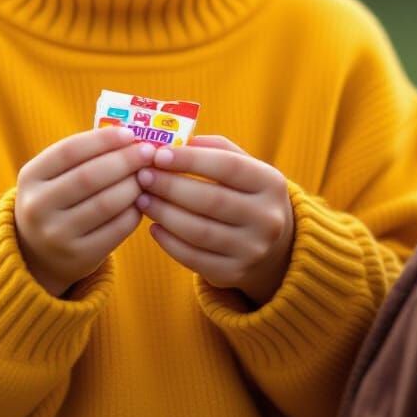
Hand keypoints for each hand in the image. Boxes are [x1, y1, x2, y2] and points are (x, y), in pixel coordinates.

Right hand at [15, 128, 155, 296]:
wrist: (40, 254)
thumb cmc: (57, 199)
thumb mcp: (55, 175)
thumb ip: (84, 155)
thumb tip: (130, 136)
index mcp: (30, 177)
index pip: (69, 150)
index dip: (103, 140)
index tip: (130, 133)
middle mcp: (37, 207)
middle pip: (89, 176)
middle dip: (125, 161)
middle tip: (148, 153)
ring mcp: (56, 236)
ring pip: (106, 203)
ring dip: (133, 185)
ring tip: (146, 176)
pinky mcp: (79, 257)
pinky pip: (117, 229)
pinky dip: (134, 211)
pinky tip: (140, 201)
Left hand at [135, 135, 293, 305]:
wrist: (273, 246)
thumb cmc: (246, 193)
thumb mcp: (244, 166)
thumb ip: (215, 149)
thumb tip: (175, 142)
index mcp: (271, 183)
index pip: (228, 166)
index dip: (190, 160)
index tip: (158, 154)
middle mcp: (268, 219)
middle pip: (211, 200)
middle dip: (170, 186)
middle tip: (143, 175)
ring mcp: (252, 250)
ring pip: (199, 231)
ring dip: (164, 213)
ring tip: (142, 199)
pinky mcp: (234, 274)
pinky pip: (193, 258)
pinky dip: (169, 242)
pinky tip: (154, 226)